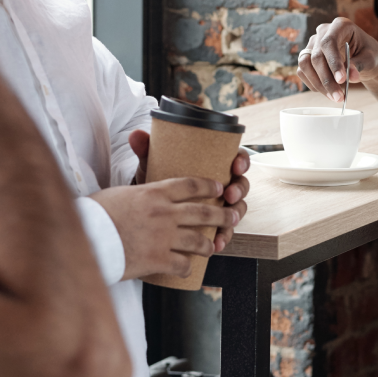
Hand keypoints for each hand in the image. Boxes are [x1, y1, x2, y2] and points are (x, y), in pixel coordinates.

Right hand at [91, 176, 236, 280]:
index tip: (218, 188)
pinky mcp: (158, 259)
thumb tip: (143, 194)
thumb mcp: (119, 192)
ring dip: (209, 244)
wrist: (88, 237)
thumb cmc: (96, 214)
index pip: (189, 185)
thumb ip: (138, 192)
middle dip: (221, 215)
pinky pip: (182, 264)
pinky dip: (187, 268)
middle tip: (232, 216)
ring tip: (213, 246)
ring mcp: (163, 236)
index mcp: (154, 192)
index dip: (208, 186)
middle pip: (202, 212)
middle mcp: (164, 213)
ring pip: (198, 240)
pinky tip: (187, 270)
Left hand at [128, 130, 249, 251]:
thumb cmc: (159, 177)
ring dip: (235, 215)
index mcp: (215, 163)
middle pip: (242, 184)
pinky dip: (223, 236)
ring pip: (238, 209)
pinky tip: (218, 242)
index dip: (242, 161)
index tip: (235, 165)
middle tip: (229, 195)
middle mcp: (222, 183)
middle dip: (239, 190)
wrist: (149, 204)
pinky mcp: (214, 223)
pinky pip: (225, 230)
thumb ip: (147, 148)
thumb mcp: (154, 163)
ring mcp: (220, 205)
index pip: (237, 158)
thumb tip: (136, 134)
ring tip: (227, 222)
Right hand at [297, 17, 377, 102]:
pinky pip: (303, 71)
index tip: (342, 80)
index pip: (329, 42)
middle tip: (339, 97)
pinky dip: (313, 84)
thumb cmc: (370, 55)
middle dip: (327, 80)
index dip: (333, 62)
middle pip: (316, 56)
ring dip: (318, 84)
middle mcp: (323, 32)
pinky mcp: (308, 56)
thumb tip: (351, 76)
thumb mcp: (371, 59)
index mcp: (340, 25)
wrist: (366, 60)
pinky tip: (327, 93)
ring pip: (305, 64)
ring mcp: (313, 44)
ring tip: (335, 97)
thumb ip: (360, 65)